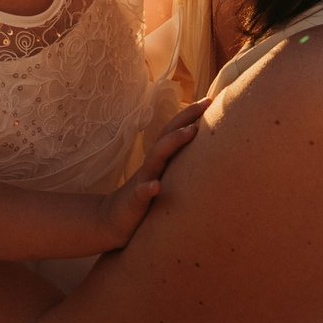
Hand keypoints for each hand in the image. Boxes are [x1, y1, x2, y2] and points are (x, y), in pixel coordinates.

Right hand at [96, 101, 208, 247]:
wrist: (111, 222)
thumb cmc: (143, 200)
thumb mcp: (163, 179)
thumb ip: (176, 166)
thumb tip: (204, 157)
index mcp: (159, 161)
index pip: (174, 132)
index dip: (190, 115)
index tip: (210, 99)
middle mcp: (151, 166)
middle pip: (166, 136)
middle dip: (186, 118)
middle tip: (206, 103)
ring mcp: (142, 182)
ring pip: (156, 158)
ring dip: (172, 143)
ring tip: (191, 131)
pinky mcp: (134, 202)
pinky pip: (140, 193)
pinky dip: (148, 188)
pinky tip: (156, 186)